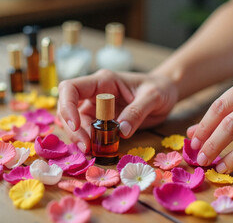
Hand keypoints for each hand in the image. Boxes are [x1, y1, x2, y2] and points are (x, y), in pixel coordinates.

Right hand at [57, 69, 177, 152]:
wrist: (166, 92)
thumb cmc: (160, 88)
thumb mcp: (153, 97)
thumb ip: (137, 112)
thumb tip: (121, 131)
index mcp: (103, 81)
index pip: (71, 88)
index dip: (67, 106)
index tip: (75, 126)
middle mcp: (95, 93)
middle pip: (69, 109)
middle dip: (73, 130)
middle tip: (87, 148)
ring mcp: (97, 107)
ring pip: (76, 124)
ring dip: (80, 139)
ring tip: (93, 152)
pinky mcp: (102, 120)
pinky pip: (89, 132)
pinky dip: (90, 142)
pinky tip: (97, 151)